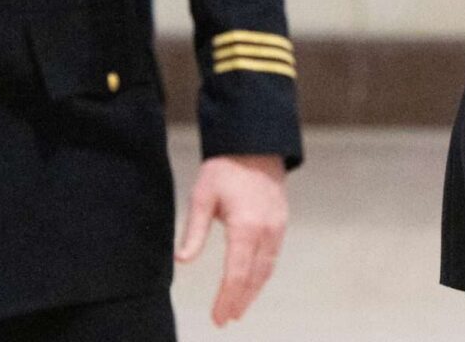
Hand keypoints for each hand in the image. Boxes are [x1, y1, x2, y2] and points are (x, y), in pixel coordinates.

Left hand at [175, 154, 287, 326]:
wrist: (255, 144)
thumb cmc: (225, 168)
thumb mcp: (202, 196)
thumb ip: (194, 231)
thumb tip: (183, 260)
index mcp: (246, 226)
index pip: (237, 273)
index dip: (227, 298)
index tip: (218, 317)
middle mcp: (266, 230)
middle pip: (254, 276)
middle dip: (240, 300)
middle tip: (226, 319)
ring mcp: (277, 227)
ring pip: (267, 268)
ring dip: (253, 291)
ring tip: (239, 307)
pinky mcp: (281, 222)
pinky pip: (273, 256)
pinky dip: (262, 274)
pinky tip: (253, 281)